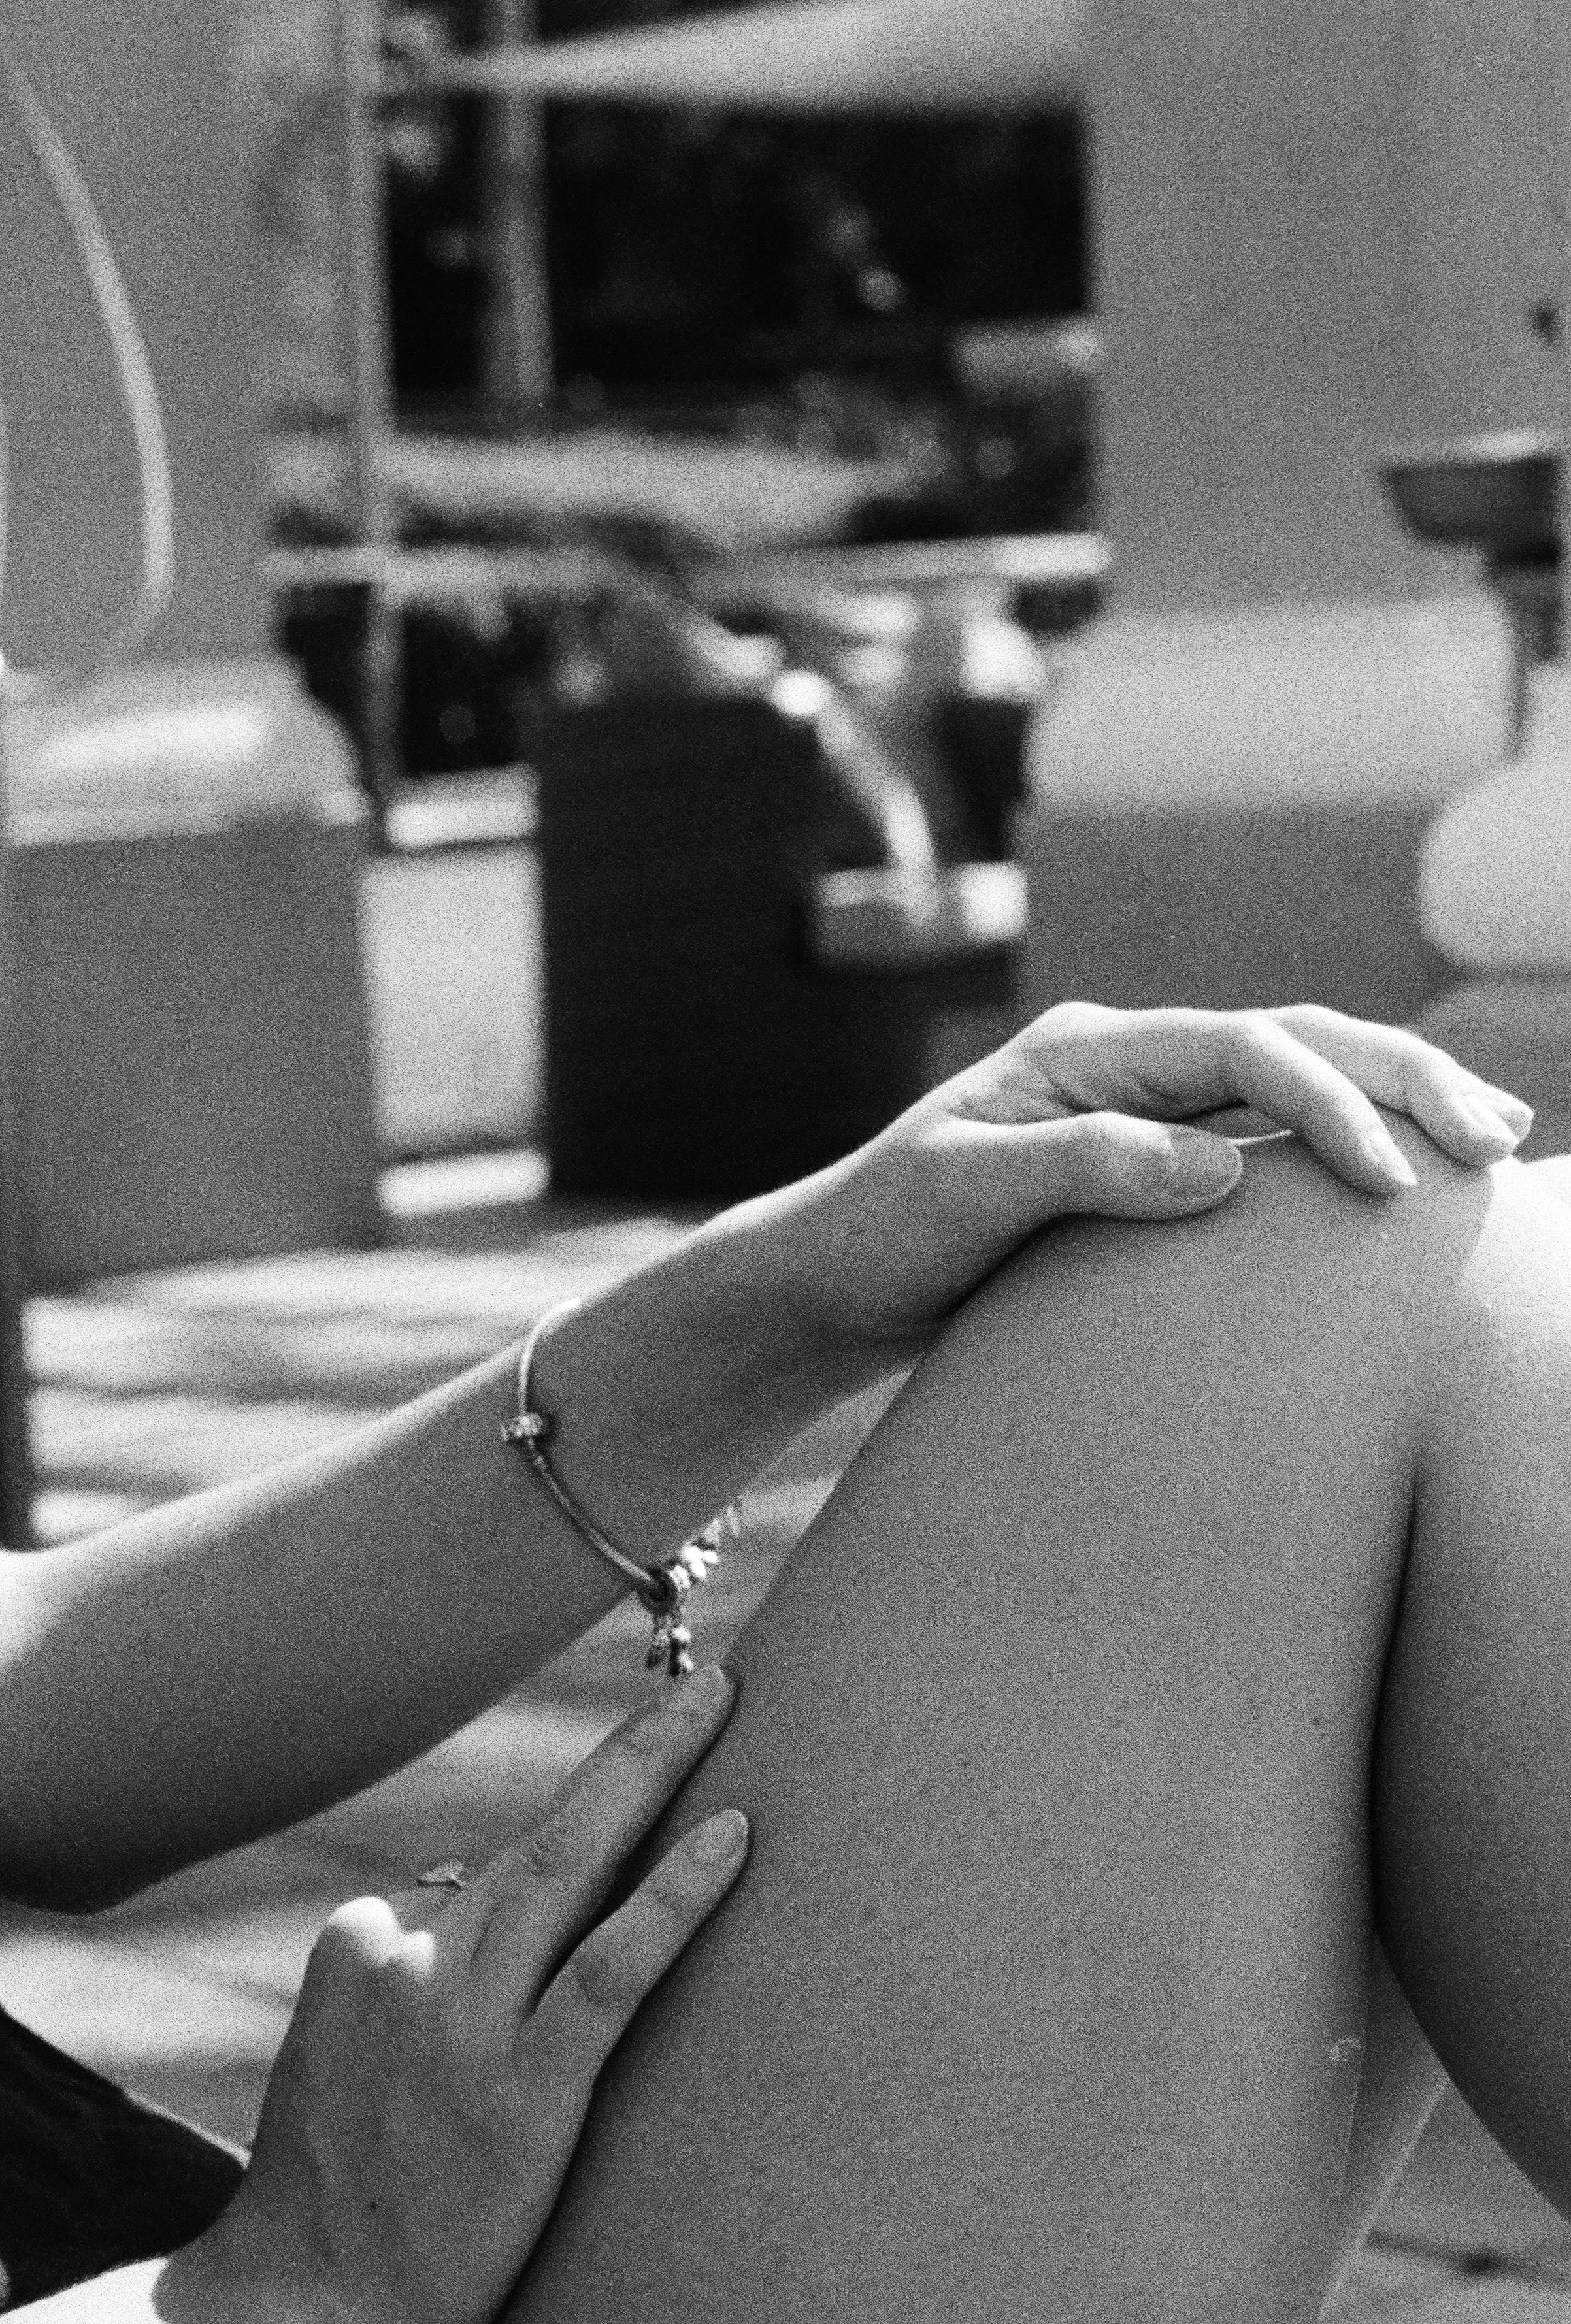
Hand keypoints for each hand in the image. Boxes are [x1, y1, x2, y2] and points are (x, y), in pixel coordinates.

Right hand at [184, 1666, 750, 2323]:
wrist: (301, 2308)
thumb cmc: (327, 2209)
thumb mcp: (332, 2071)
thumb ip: (384, 2000)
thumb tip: (437, 1934)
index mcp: (357, 1951)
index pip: (470, 1885)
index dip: (541, 1894)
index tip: (615, 1865)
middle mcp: (407, 1960)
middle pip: (540, 1835)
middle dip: (633, 1752)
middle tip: (713, 1678)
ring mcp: (463, 2019)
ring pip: (573, 1867)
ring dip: (655, 1776)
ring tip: (725, 1703)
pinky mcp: (525, 2087)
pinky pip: (612, 1967)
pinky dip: (676, 1896)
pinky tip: (735, 1838)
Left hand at [746, 1001, 1532, 1352]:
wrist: (829, 1279)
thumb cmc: (879, 1231)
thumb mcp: (959, 1193)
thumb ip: (1078, 1167)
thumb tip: (1220, 1166)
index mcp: (1089, 1050)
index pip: (1247, 1050)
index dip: (1330, 1105)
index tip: (1391, 1181)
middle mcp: (1130, 1066)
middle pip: (1299, 1043)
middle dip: (1403, 1080)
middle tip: (1495, 1139)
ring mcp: (1148, 1112)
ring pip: (1301, 1084)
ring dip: (1396, 1104)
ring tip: (1492, 1145)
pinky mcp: (1154, 1168)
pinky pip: (1274, 1142)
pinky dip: (1347, 1150)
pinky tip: (1409, 1185)